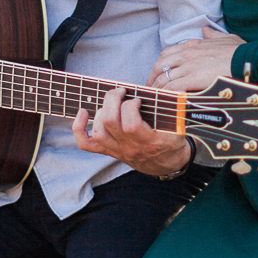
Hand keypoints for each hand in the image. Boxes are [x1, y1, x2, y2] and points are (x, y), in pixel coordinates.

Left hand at [72, 86, 192, 177]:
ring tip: (111, 103)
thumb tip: (176, 92)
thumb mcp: (179, 127)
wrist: (167, 165)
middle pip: (109, 123)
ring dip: (101, 112)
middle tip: (121, 92)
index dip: (130, 106)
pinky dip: (78, 128)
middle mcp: (130, 148)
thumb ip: (176, 111)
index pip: (131, 124)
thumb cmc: (172, 142)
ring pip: (98, 131)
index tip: (136, 100)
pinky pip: (86, 144)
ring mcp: (117, 150)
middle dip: (112, 100)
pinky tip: (83, 113)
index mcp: (148, 142)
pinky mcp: (109, 151)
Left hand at [147, 24, 243, 92]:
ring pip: (164, 77)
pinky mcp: (193, 78)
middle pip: (161, 65)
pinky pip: (172, 87)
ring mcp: (189, 65)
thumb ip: (213, 35)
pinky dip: (165, 94)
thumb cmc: (242, 52)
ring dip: (156, 89)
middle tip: (150, 89)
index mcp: (194, 44)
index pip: (168, 53)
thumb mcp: (227, 38)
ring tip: (155, 99)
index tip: (157, 75)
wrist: (250, 60)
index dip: (159, 65)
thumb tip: (205, 29)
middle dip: (152, 78)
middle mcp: (188, 53)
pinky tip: (164, 101)